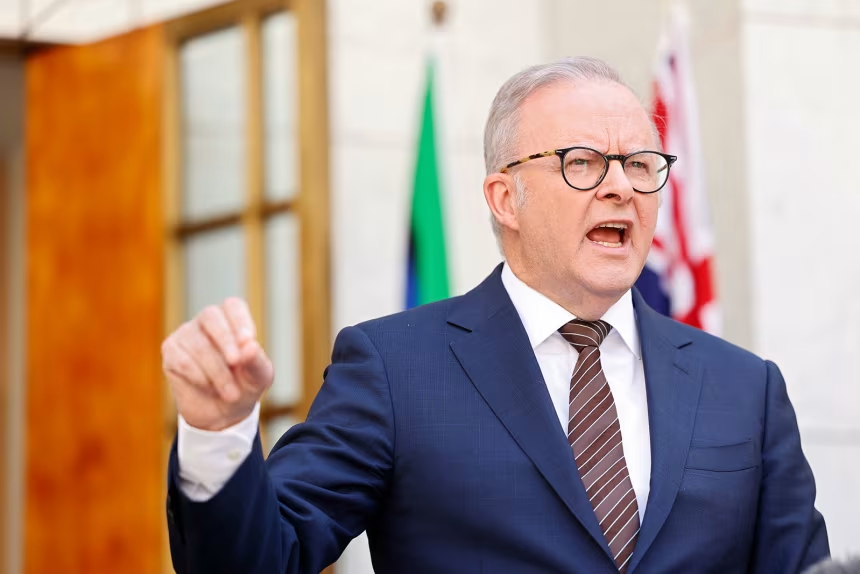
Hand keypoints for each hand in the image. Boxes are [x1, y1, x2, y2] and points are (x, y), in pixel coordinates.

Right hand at [162, 297, 273, 430]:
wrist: (222, 412)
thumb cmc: (244, 385)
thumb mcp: (258, 376)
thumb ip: (256, 360)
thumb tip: (250, 346)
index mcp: (232, 319)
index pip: (233, 306)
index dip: (240, 321)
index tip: (249, 341)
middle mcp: (207, 321)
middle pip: (211, 316)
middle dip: (225, 340)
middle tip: (236, 363)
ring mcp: (186, 334)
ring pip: (198, 345)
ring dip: (217, 372)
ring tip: (232, 394)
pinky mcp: (170, 351)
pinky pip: (182, 360)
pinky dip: (199, 377)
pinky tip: (209, 387)